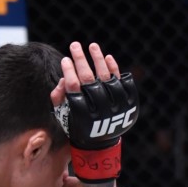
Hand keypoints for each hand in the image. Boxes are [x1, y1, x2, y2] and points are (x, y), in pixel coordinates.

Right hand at [53, 42, 138, 182]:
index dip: (69, 72)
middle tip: (74, 45)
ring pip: (107, 78)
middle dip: (80, 60)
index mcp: (82, 114)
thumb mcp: (63, 115)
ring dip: (99, 60)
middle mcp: (100, 111)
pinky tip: (108, 57)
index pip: (74, 88)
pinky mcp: (129, 104)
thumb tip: (63, 80)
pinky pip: (123, 83)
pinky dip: (115, 69)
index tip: (65, 59)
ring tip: (92, 46)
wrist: (101, 142)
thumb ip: (59, 99)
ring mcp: (116, 107)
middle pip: (89, 80)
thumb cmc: (78, 124)